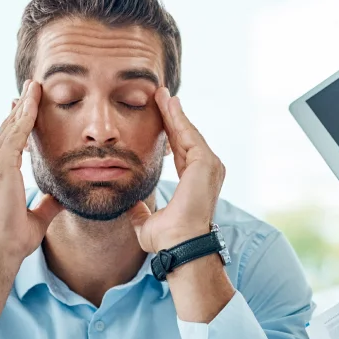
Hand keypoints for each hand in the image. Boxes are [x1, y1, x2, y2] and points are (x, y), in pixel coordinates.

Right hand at [0, 80, 62, 264]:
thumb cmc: (12, 239)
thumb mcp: (37, 217)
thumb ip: (48, 204)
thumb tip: (62, 198)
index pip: (10, 140)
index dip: (20, 122)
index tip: (29, 106)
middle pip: (8, 127)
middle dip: (22, 106)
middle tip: (32, 86)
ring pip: (11, 126)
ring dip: (25, 105)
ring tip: (35, 86)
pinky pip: (14, 134)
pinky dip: (24, 116)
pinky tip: (33, 102)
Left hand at [128, 88, 224, 252]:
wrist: (179, 244)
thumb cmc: (166, 239)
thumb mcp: (146, 222)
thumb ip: (140, 212)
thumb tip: (130, 206)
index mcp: (193, 182)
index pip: (179, 151)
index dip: (168, 133)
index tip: (156, 116)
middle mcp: (205, 172)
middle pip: (185, 137)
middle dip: (172, 116)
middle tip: (160, 95)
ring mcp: (209, 166)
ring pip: (188, 132)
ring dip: (174, 113)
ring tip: (162, 94)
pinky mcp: (206, 163)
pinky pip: (190, 135)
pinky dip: (179, 119)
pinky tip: (168, 104)